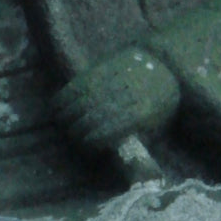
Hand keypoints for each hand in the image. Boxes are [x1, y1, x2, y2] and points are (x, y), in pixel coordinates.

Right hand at [52, 46, 179, 152]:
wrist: (164, 63)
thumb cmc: (161, 103)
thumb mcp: (159, 124)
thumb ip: (139, 140)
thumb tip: (117, 158)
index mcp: (144, 110)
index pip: (113, 126)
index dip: (96, 138)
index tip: (87, 146)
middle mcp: (127, 92)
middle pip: (95, 113)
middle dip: (79, 129)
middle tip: (72, 139)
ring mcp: (113, 77)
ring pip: (84, 98)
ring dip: (68, 114)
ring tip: (62, 125)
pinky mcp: (103, 66)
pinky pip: (79, 82)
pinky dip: (65, 96)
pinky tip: (57, 107)